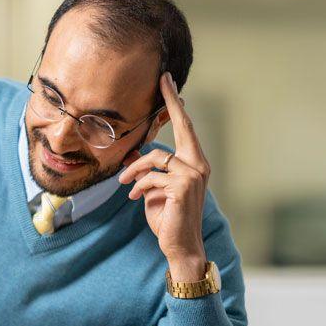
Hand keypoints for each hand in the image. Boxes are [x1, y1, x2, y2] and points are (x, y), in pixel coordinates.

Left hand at [118, 72, 209, 281]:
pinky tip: (135, 198)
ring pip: (155, 156)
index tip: (167, 81)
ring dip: (134, 170)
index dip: (175, 104)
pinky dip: (138, 187)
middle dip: (171, 102)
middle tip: (162, 80)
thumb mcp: (154, 189)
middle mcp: (199, 165)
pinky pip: (151, 177)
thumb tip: (132, 153)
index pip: (186, 128)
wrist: (179, 246)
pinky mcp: (182, 187)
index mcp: (195, 163)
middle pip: (184, 126)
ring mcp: (193, 175)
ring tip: (125, 184)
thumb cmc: (167, 217)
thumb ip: (148, 169)